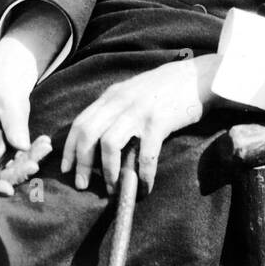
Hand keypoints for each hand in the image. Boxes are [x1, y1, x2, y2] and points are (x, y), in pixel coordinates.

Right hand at [0, 37, 40, 168]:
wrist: (11, 68)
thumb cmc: (4, 80)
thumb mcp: (9, 100)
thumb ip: (14, 124)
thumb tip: (21, 146)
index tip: (9, 189)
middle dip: (16, 169)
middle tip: (36, 165)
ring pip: (8, 162)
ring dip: (27, 159)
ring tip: (45, 147)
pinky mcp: (4, 140)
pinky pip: (16, 153)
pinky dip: (31, 151)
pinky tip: (44, 143)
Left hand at [62, 54, 218, 193]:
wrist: (198, 77)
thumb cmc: (165, 89)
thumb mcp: (133, 93)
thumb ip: (115, 110)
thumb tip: (99, 141)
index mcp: (112, 96)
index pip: (80, 122)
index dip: (69, 148)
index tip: (67, 169)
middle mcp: (120, 102)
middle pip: (88, 134)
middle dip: (82, 163)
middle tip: (82, 184)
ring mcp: (139, 111)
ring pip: (109, 144)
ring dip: (109, 171)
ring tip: (113, 188)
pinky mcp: (159, 122)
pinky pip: (145, 155)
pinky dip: (142, 175)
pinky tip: (144, 186)